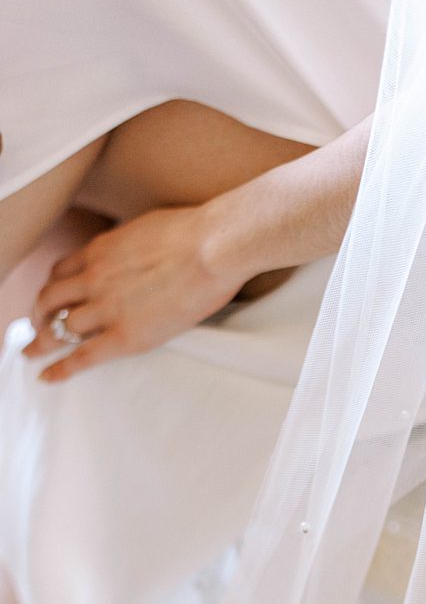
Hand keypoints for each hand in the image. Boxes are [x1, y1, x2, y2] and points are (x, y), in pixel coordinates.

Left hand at [22, 205, 243, 381]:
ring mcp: (106, 306)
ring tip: (34, 353)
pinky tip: (48, 376)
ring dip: (42, 341)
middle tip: (35, 327)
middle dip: (39, 315)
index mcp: (101, 250)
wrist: (213, 249)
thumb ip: (138, 243)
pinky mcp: (125, 334)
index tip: (53, 298)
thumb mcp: (152, 227)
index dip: (54, 287)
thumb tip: (147, 248)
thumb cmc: (197, 233)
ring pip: (57, 327)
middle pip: (49, 299)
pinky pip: (82, 355)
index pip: (63, 270)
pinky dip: (61, 368)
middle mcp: (93, 277)